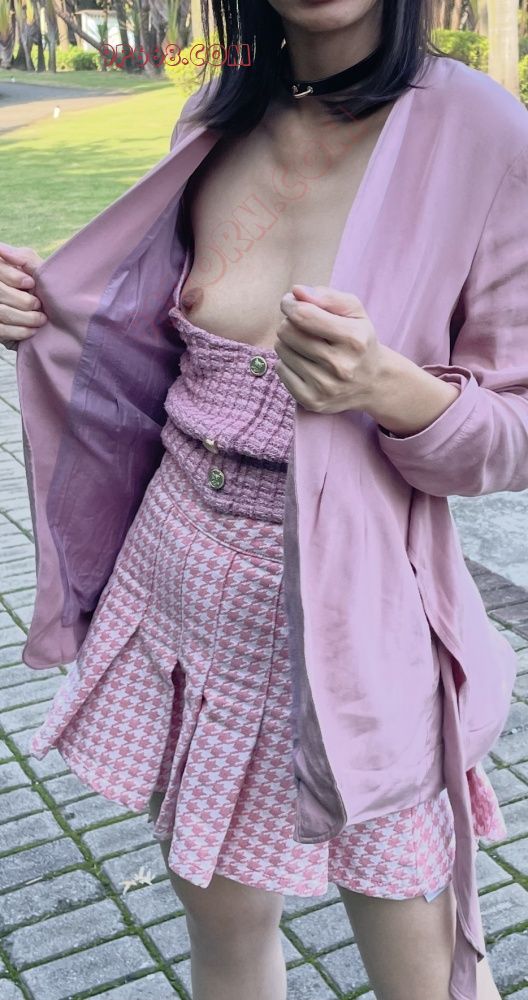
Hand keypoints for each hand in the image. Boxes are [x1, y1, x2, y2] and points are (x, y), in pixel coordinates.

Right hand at [0, 243, 45, 350]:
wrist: (54, 320)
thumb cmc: (43, 290)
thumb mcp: (37, 271)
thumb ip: (25, 258)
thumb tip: (1, 249)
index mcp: (1, 269)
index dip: (13, 277)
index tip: (30, 283)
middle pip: (0, 292)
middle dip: (23, 301)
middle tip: (38, 304)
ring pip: (2, 312)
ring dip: (26, 318)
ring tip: (41, 319)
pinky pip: (2, 330)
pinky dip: (20, 331)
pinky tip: (32, 330)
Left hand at [274, 284, 382, 413]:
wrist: (373, 382)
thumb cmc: (358, 339)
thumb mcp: (354, 311)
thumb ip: (327, 296)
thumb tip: (297, 292)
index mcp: (354, 339)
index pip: (304, 316)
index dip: (290, 304)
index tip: (290, 302)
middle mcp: (341, 366)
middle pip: (288, 332)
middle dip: (289, 323)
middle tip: (301, 326)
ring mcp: (325, 387)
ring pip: (282, 350)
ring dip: (288, 342)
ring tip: (306, 345)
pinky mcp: (311, 401)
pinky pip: (280, 370)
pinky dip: (287, 362)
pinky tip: (304, 362)